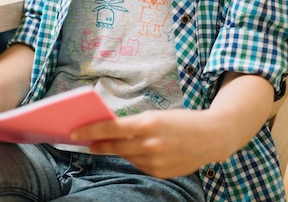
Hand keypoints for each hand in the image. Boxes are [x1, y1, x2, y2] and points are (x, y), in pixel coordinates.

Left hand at [70, 74, 273, 178]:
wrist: (212, 137)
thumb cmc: (182, 120)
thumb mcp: (158, 115)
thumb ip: (136, 124)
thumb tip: (112, 129)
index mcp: (149, 123)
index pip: (112, 128)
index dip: (91, 130)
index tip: (74, 131)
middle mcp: (150, 144)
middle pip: (115, 146)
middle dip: (97, 143)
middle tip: (81, 140)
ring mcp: (156, 161)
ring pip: (126, 156)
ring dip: (115, 150)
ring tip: (101, 144)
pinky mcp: (161, 173)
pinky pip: (139, 165)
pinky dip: (133, 157)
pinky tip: (131, 151)